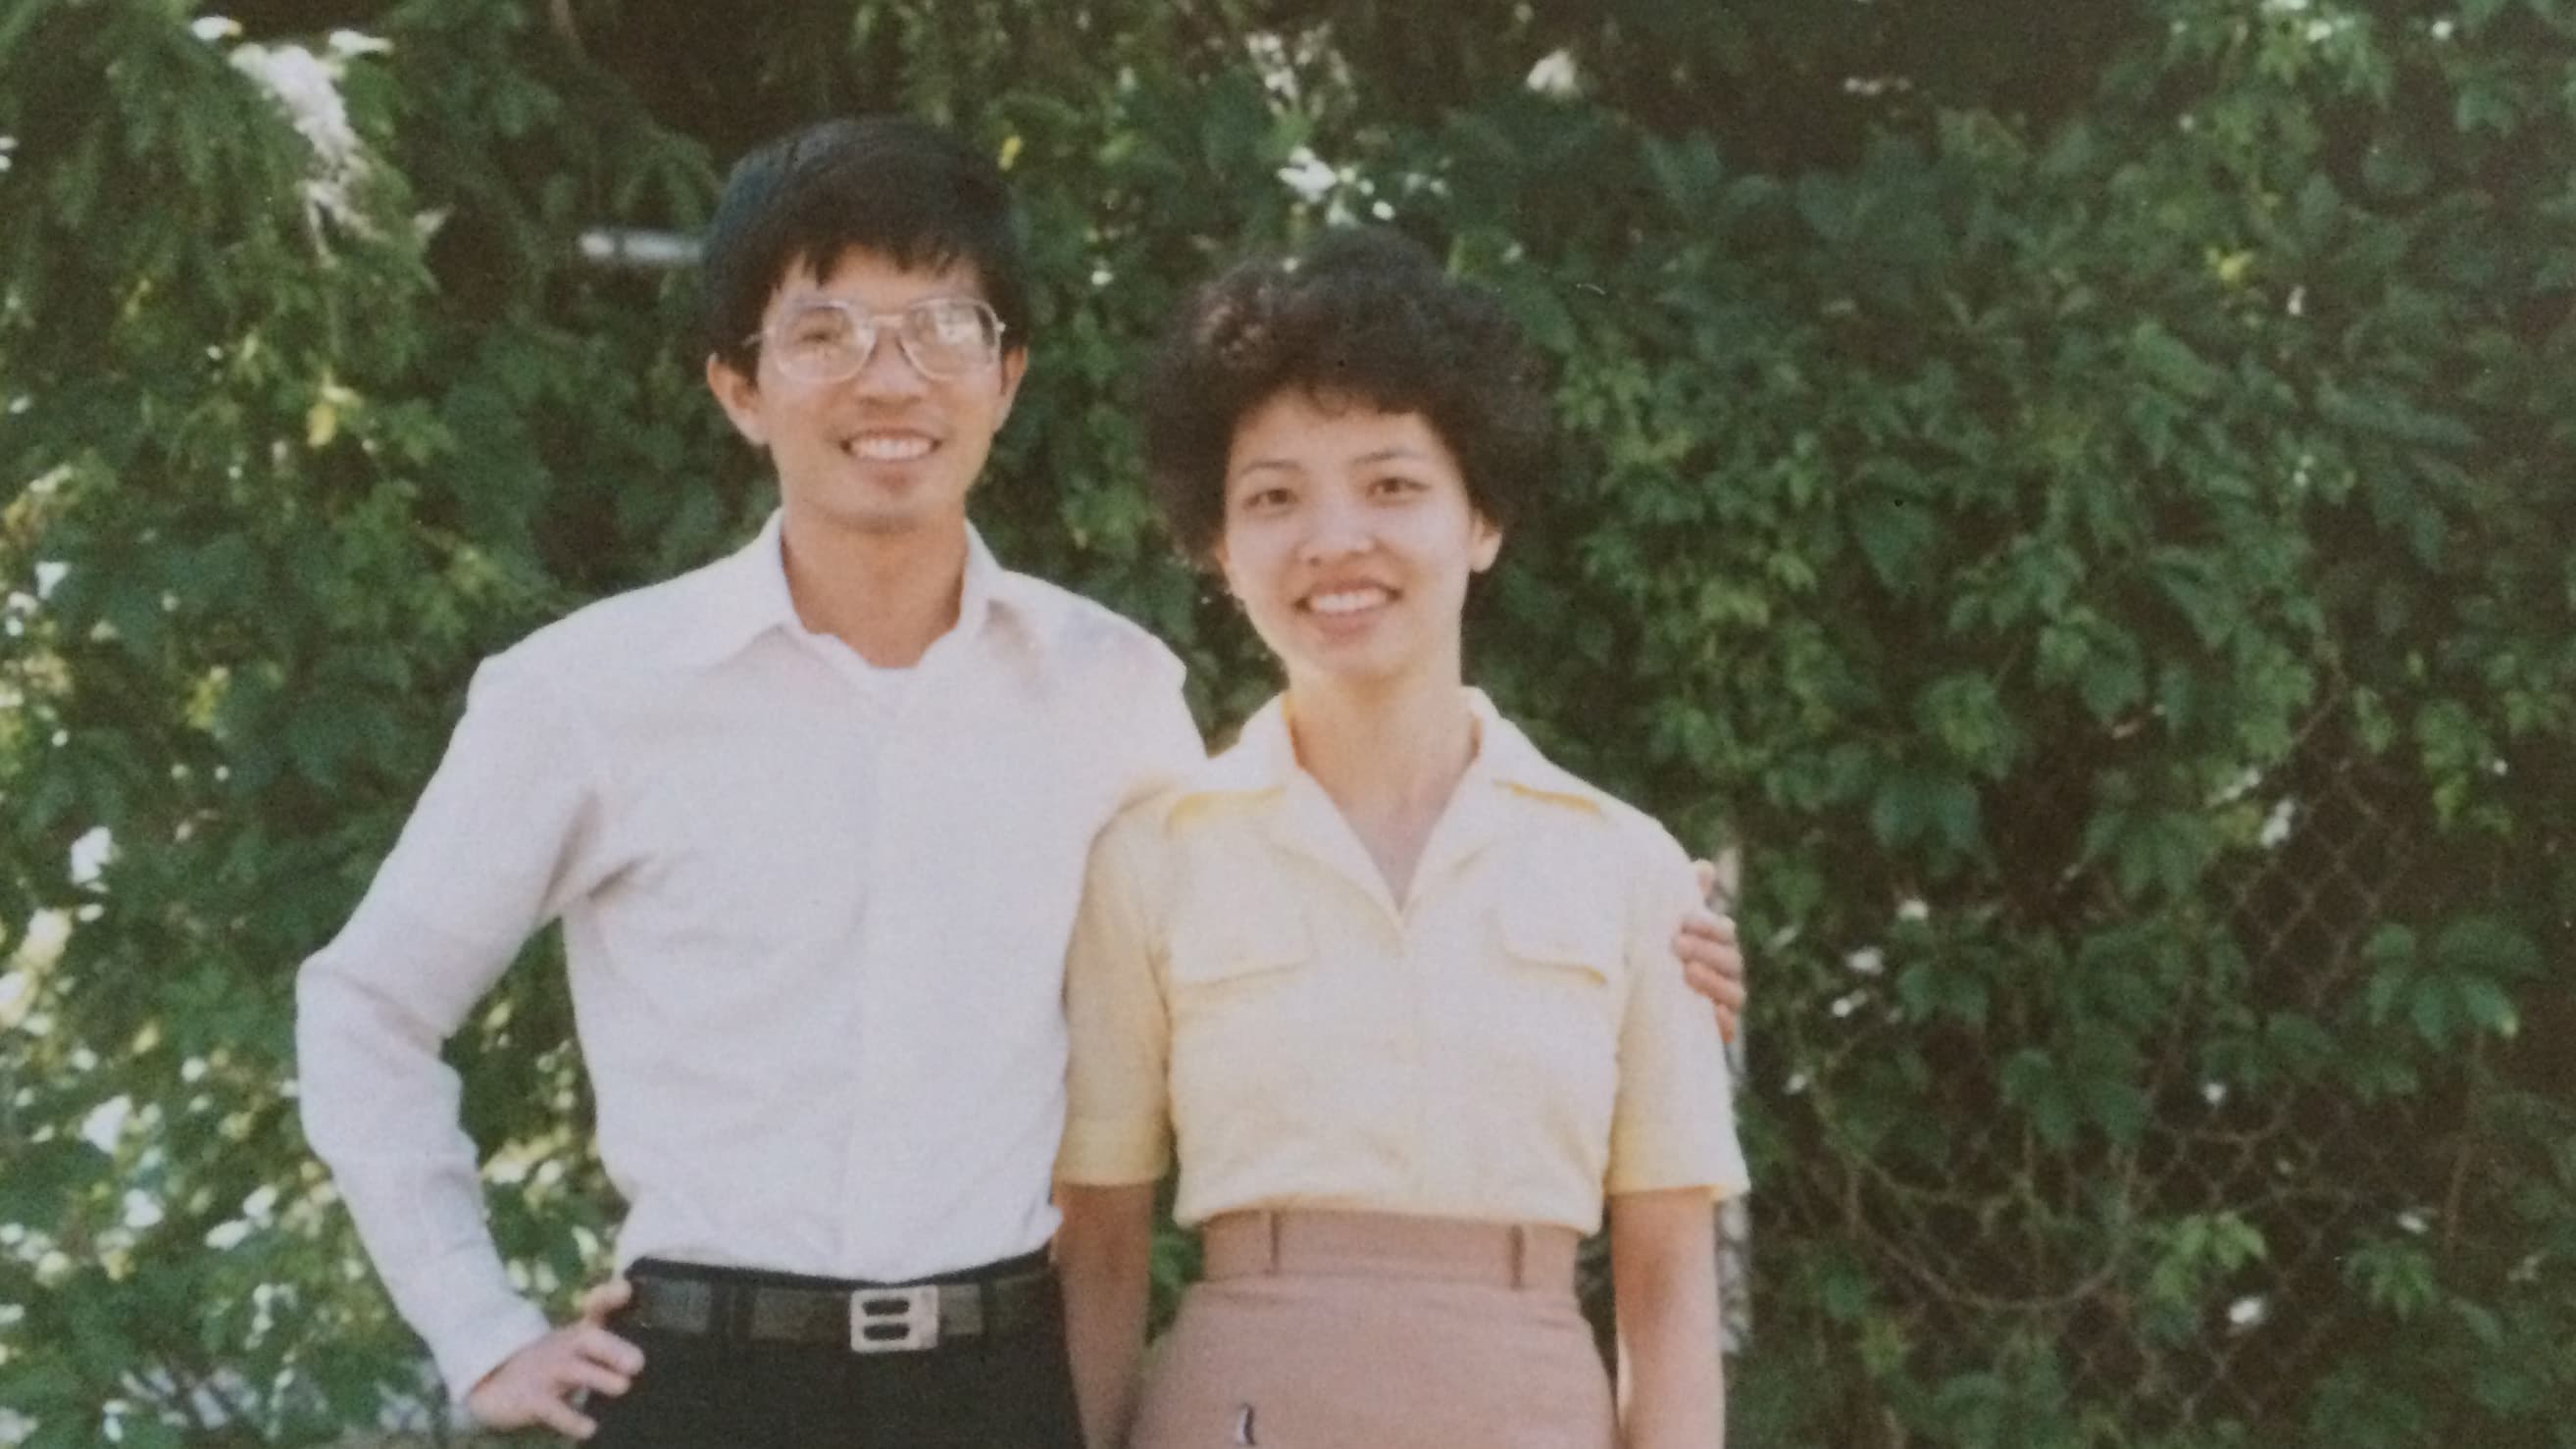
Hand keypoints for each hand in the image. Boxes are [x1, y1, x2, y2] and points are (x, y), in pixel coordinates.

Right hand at [464, 1280, 641, 1439]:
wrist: (492, 1384)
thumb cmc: (549, 1365)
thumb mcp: (576, 1348)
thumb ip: (606, 1336)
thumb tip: (634, 1321)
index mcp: (575, 1334)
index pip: (594, 1309)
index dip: (608, 1298)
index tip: (625, 1289)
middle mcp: (562, 1347)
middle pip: (587, 1338)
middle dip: (612, 1348)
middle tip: (637, 1363)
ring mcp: (545, 1372)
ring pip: (572, 1371)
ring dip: (597, 1377)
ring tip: (622, 1386)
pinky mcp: (531, 1400)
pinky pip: (552, 1409)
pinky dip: (570, 1420)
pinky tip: (589, 1428)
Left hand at [1675, 859, 1744, 1042]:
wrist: (1638, 1018)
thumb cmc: (1657, 962)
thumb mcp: (1665, 930)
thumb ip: (1684, 899)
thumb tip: (1705, 867)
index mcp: (1716, 947)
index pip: (1724, 932)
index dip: (1708, 926)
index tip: (1682, 920)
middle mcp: (1726, 975)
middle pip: (1731, 960)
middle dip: (1706, 950)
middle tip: (1676, 944)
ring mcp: (1724, 1005)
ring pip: (1734, 993)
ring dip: (1713, 982)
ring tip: (1687, 973)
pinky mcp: (1716, 1034)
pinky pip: (1729, 1030)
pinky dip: (1723, 1021)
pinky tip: (1711, 1013)